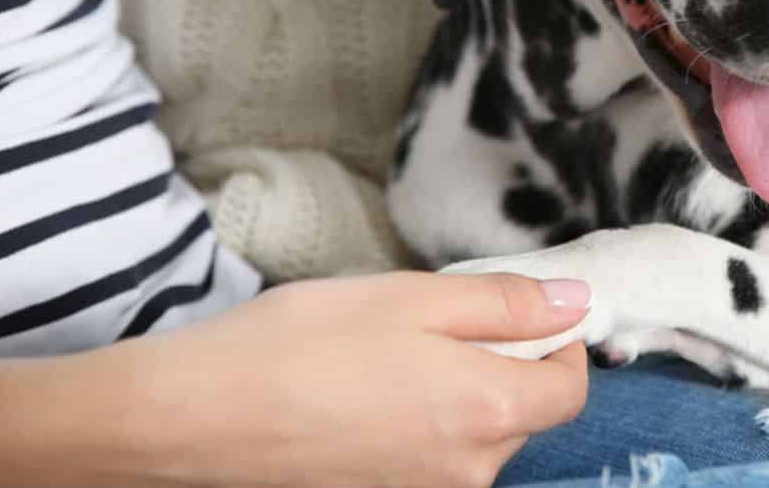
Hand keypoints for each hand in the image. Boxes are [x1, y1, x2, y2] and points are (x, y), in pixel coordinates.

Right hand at [101, 272, 591, 487]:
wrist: (191, 419)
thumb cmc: (301, 345)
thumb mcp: (413, 298)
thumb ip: (505, 304)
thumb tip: (577, 305)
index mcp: (487, 414)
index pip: (569, 390)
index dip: (558, 344)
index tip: (523, 312)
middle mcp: (468, 474)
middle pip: (522, 416)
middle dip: (500, 367)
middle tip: (435, 324)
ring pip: (473, 441)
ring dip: (454, 397)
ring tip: (385, 359)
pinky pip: (427, 462)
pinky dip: (414, 429)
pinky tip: (360, 398)